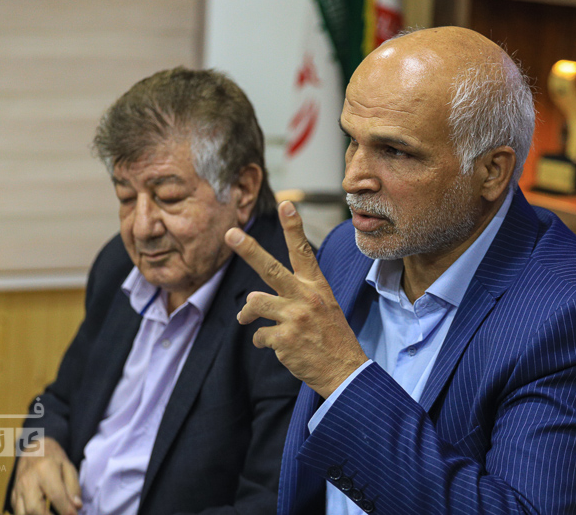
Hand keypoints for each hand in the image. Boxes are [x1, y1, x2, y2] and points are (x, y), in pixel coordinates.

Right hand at [12, 436, 81, 514]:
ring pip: (22, 513)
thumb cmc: (54, 458)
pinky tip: (42, 513)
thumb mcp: (68, 467)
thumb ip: (73, 487)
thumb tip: (76, 507)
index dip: (66, 509)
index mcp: (45, 469)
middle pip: (33, 508)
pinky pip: (17, 511)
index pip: (55, 495)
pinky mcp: (13, 494)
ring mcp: (18, 488)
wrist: (34, 449)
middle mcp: (28, 479)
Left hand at [225, 201, 367, 397]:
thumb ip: (291, 296)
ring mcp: (295, 318)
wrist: (345, 371)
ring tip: (248, 319)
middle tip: (230, 233)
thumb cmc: (331, 337)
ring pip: (254, 303)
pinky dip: (264, 342)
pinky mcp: (284, 339)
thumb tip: (251, 300)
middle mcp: (306, 297)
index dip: (293, 227)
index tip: (286, 204)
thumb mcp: (323, 307)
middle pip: (270, 268)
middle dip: (248, 250)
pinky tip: (280, 348)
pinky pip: (259, 335)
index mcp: (317, 286)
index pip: (303, 251)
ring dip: (248, 314)